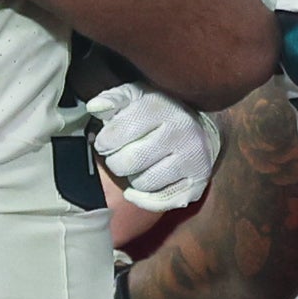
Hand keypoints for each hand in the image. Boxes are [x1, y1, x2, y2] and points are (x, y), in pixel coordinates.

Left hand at [85, 82, 217, 210]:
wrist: (202, 128)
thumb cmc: (160, 112)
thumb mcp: (136, 96)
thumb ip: (114, 99)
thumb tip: (95, 107)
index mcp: (163, 107)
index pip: (118, 133)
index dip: (105, 140)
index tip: (107, 140)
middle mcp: (182, 132)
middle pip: (129, 162)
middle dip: (116, 161)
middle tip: (120, 156)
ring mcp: (193, 159)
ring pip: (144, 183)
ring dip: (133, 178)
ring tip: (138, 166)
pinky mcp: (198, 183)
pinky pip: (160, 202)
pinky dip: (145, 198)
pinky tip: (143, 185)